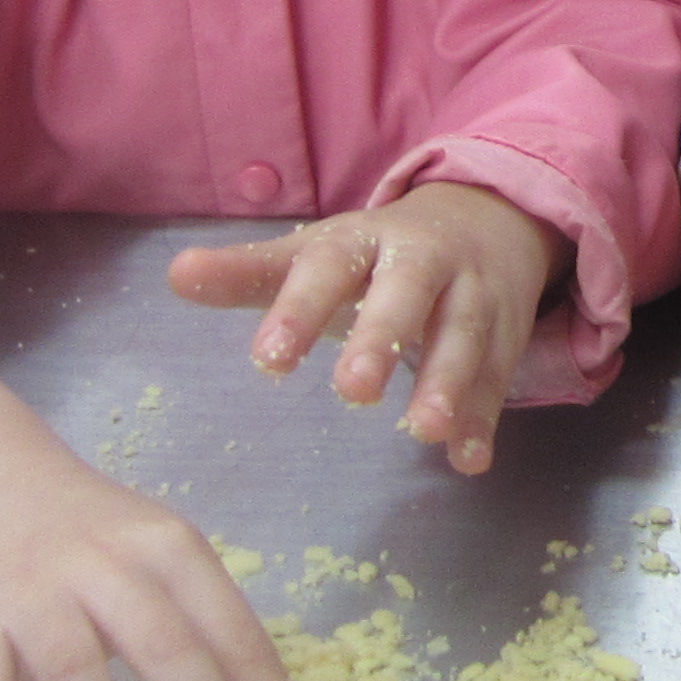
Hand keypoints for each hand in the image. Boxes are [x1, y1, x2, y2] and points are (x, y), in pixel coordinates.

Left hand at [167, 182, 560, 472]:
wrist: (488, 219)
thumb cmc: (378, 255)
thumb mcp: (317, 253)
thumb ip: (250, 273)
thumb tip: (174, 275)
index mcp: (364, 239)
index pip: (328, 268)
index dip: (300, 311)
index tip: (269, 361)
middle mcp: (424, 261)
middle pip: (407, 293)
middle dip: (383, 337)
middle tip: (353, 391)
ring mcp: (473, 294)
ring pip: (465, 335)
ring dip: (449, 382)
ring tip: (426, 431)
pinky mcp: (506, 333)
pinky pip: (498, 376)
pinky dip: (484, 417)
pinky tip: (468, 461)